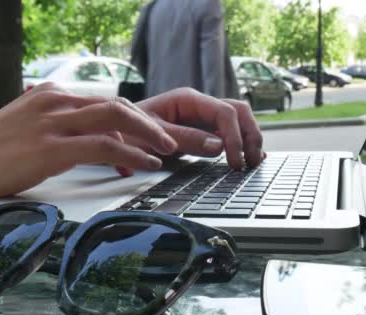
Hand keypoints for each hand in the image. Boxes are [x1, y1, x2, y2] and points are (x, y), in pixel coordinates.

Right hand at [0, 83, 177, 199]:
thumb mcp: (28, 126)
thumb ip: (58, 126)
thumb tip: (89, 139)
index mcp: (52, 95)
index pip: (105, 101)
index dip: (133, 119)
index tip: (149, 135)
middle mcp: (56, 101)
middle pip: (118, 105)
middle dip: (149, 123)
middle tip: (169, 141)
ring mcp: (54, 122)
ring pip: (117, 120)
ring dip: (148, 136)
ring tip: (165, 152)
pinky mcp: (51, 147)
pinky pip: (105, 146)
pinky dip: (132, 155)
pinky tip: (146, 163)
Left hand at [136, 88, 264, 168]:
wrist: (112, 134)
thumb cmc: (126, 130)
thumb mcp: (151, 136)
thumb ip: (184, 139)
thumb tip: (218, 146)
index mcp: (187, 99)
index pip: (224, 112)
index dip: (235, 136)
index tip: (234, 161)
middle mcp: (198, 105)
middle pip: (238, 111)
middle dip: (249, 135)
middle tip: (251, 162)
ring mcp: (201, 117)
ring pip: (237, 121)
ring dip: (249, 139)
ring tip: (253, 163)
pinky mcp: (201, 131)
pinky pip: (228, 133)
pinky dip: (241, 144)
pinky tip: (247, 158)